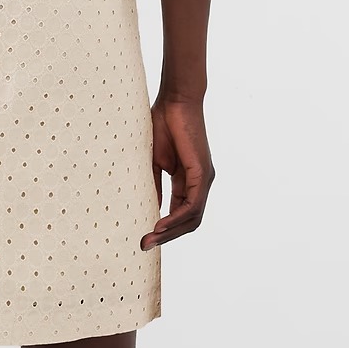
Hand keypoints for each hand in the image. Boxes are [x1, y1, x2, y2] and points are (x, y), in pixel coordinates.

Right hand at [143, 96, 213, 247]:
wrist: (175, 101)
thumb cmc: (163, 124)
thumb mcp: (154, 162)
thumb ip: (154, 185)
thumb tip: (148, 207)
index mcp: (188, 181)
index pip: (180, 213)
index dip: (164, 229)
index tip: (144, 238)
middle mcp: (199, 183)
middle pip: (188, 221)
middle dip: (167, 236)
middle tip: (145, 245)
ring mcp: (204, 179)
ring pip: (192, 217)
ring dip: (170, 232)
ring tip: (150, 239)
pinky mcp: (202, 173)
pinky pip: (192, 205)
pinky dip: (176, 217)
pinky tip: (160, 224)